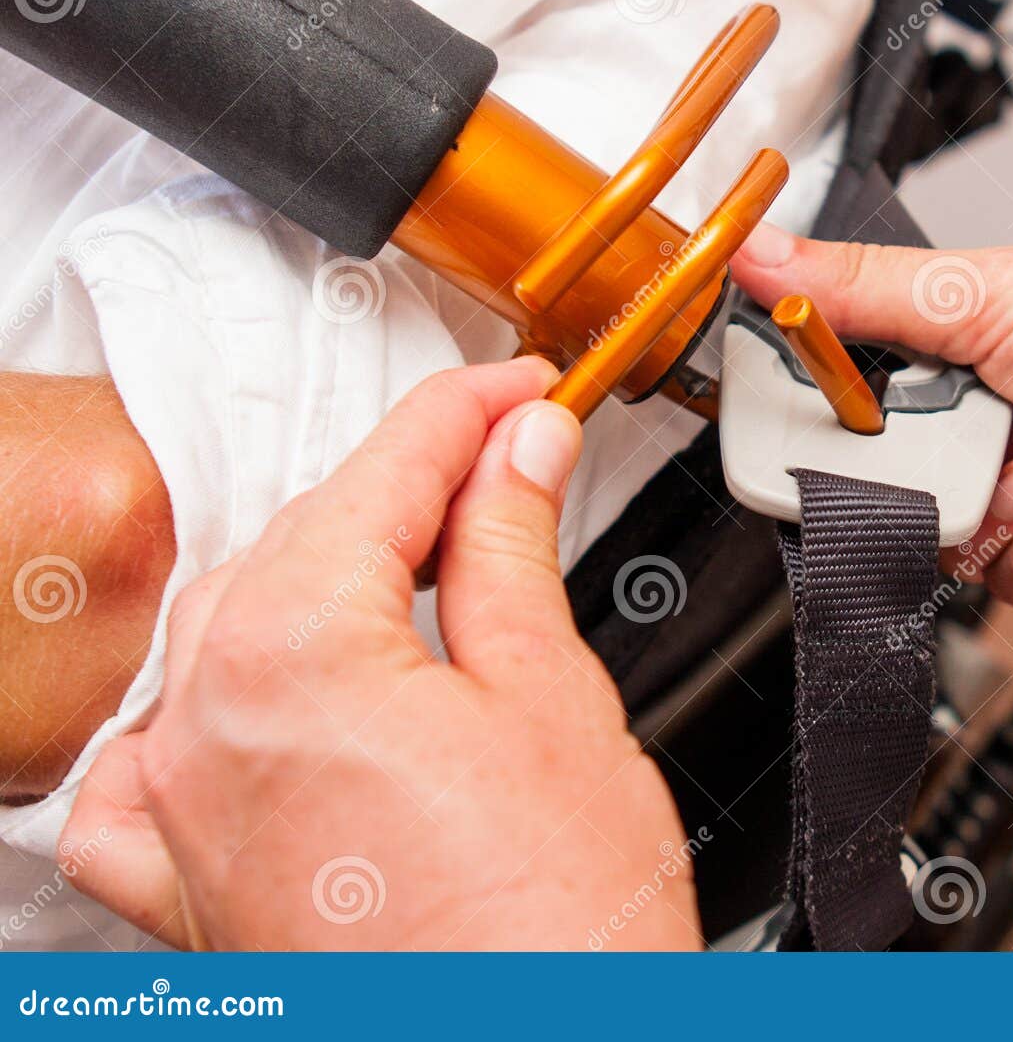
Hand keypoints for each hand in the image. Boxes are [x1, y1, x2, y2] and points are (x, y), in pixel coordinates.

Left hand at [63, 358, 699, 949]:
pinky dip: (202, 710)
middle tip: (506, 462)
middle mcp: (201, 731)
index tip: (520, 393)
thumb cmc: (554, 927)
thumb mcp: (551, 695)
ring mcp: (179, 818)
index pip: (384, 475)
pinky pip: (149, 770)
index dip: (466, 413)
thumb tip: (517, 453)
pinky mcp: (185, 888)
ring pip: (228, 633)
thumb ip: (509, 548)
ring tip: (422, 560)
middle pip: (300, 543)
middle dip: (405, 488)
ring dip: (321, 576)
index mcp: (292, 655)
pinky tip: (256, 700)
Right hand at [732, 227, 1012, 627]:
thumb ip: (866, 291)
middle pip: (901, 462)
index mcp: (1004, 333)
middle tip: (947, 443)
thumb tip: (764, 254)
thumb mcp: (999, 294)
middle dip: (920, 464)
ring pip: (947, 531)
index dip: (837, 393)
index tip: (808, 402)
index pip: (877, 370)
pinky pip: (1008, 582)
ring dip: (992, 511)